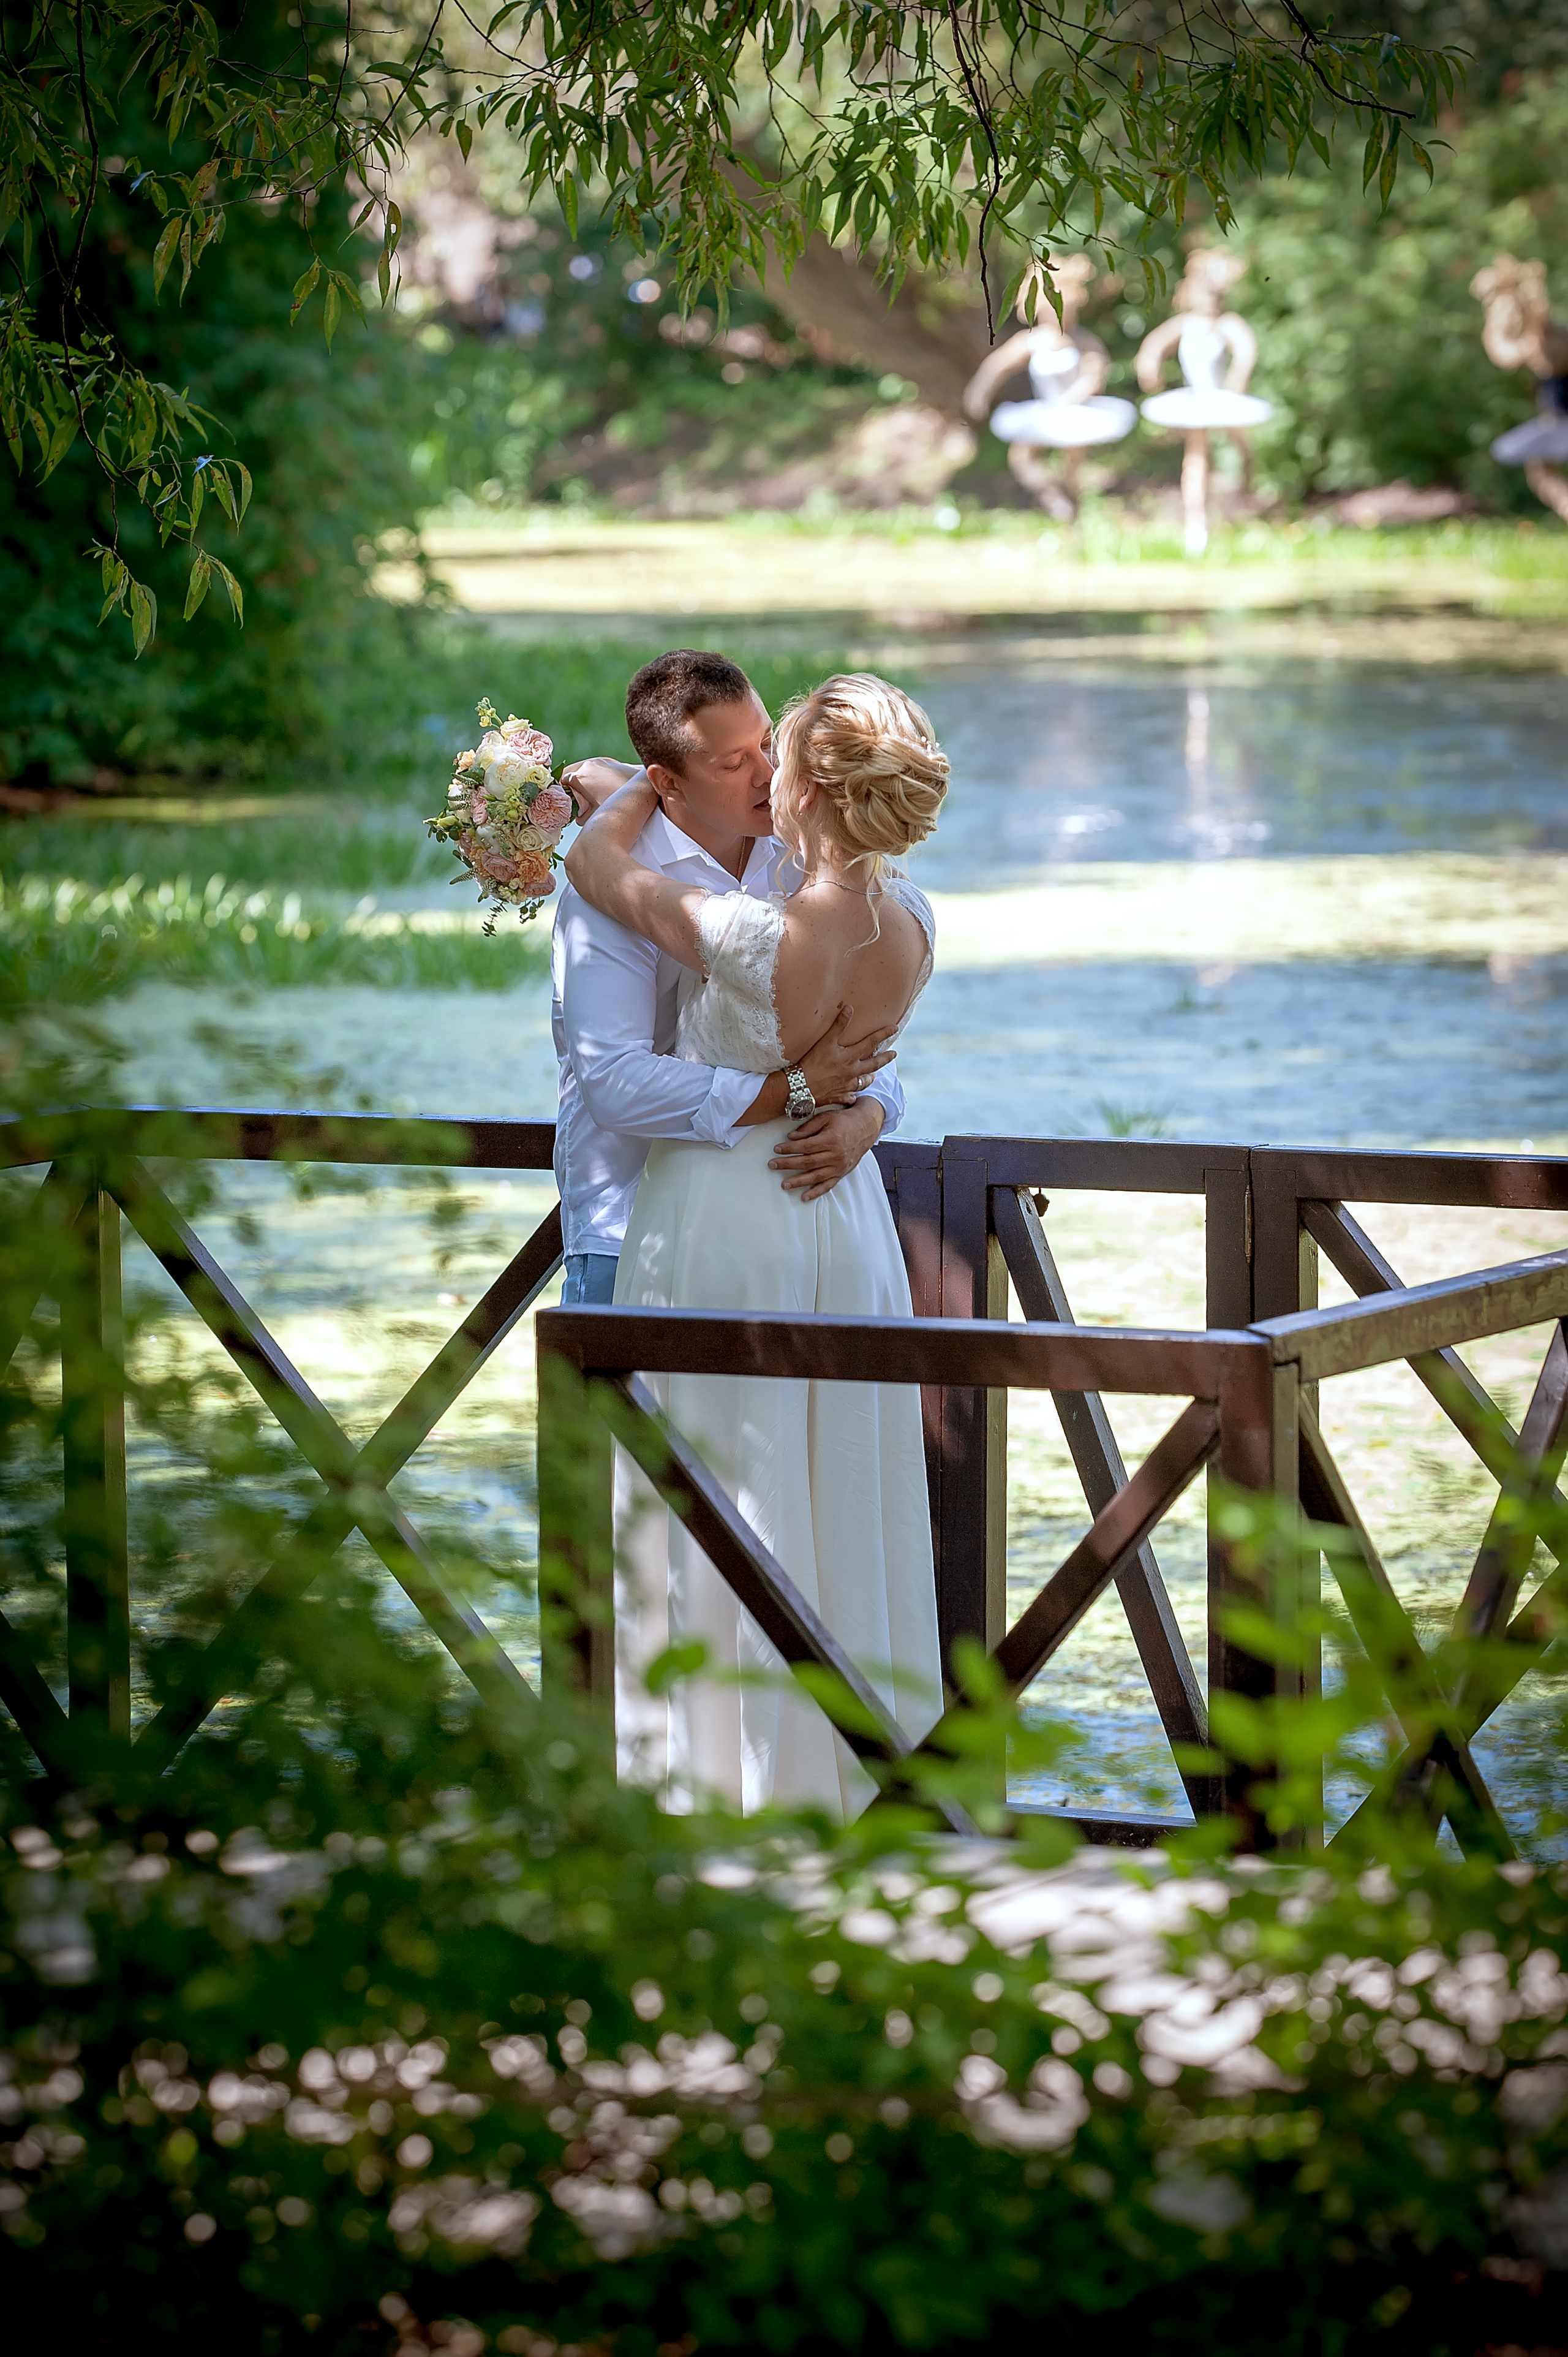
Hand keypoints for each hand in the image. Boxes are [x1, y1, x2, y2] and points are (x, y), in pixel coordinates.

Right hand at [560, 756, 639, 819]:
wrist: (647, 794)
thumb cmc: (621, 808)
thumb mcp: (595, 817)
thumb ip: (581, 817)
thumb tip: (578, 815)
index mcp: (580, 777)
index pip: (560, 780)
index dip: (561, 792)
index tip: (565, 801)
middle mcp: (589, 765)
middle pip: (570, 772)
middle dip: (570, 785)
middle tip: (575, 799)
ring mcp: (601, 761)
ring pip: (583, 768)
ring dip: (582, 779)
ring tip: (590, 795)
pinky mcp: (612, 762)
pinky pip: (596, 767)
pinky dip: (594, 776)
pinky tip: (602, 789)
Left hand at [769, 1099, 884, 1202]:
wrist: (865, 1127)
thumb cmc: (845, 1121)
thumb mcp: (826, 1117)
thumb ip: (808, 1128)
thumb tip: (791, 1137)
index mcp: (831, 1140)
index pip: (805, 1147)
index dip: (789, 1149)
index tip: (777, 1149)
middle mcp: (835, 1155)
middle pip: (807, 1162)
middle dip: (788, 1164)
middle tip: (773, 1165)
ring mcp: (839, 1166)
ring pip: (815, 1176)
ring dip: (798, 1181)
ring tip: (784, 1185)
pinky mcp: (841, 1173)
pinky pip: (828, 1185)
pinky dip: (816, 1192)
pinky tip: (805, 1197)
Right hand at [795, 1003, 895, 1110]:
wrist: (801, 1087)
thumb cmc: (812, 1063)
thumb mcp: (825, 1041)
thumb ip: (838, 1025)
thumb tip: (849, 1008)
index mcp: (850, 1057)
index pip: (871, 1043)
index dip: (883, 1034)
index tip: (894, 1029)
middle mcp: (852, 1072)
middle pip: (874, 1064)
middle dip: (885, 1058)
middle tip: (894, 1055)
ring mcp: (847, 1086)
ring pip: (863, 1082)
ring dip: (870, 1078)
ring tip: (874, 1076)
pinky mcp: (839, 1097)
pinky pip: (849, 1097)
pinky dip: (852, 1096)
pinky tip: (852, 1096)